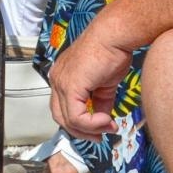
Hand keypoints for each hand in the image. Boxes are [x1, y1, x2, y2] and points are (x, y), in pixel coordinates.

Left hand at [46, 10, 139, 139]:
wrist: (114, 36)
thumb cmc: (112, 52)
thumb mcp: (104, 84)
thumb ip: (100, 103)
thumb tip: (103, 122)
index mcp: (62, 77)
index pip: (63, 108)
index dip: (81, 123)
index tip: (102, 128)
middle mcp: (57, 79)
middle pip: (60, 117)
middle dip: (81, 131)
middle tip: (100, 135)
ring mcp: (61, 82)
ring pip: (67, 120)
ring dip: (89, 129)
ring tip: (107, 127)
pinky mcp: (69, 86)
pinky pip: (75, 116)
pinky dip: (91, 124)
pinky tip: (106, 121)